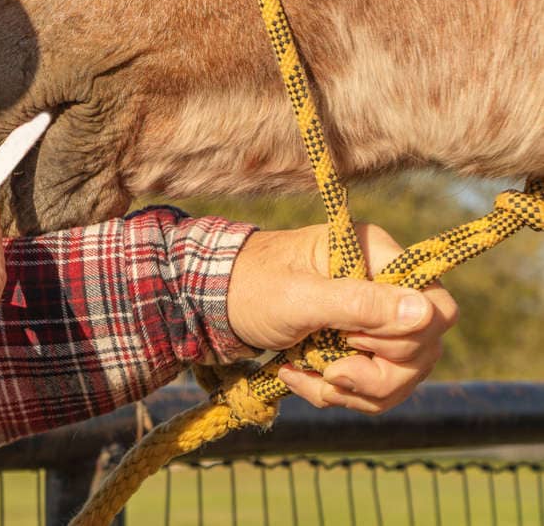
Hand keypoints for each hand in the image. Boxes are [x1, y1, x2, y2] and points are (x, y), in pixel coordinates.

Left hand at [228, 223, 458, 413]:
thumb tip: (426, 314)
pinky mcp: (358, 345)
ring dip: (355, 390)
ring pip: (402, 374)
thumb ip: (358, 304)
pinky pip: (374, 386)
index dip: (402, 336)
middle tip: (329, 369)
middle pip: (425, 349)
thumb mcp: (299, 298)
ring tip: (309, 378)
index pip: (436, 307)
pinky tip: (297, 378)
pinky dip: (339, 393)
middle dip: (376, 374)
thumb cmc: (251, 288)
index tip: (351, 336)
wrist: (212, 303)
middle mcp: (385, 284)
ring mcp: (374, 318)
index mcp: (376, 255)